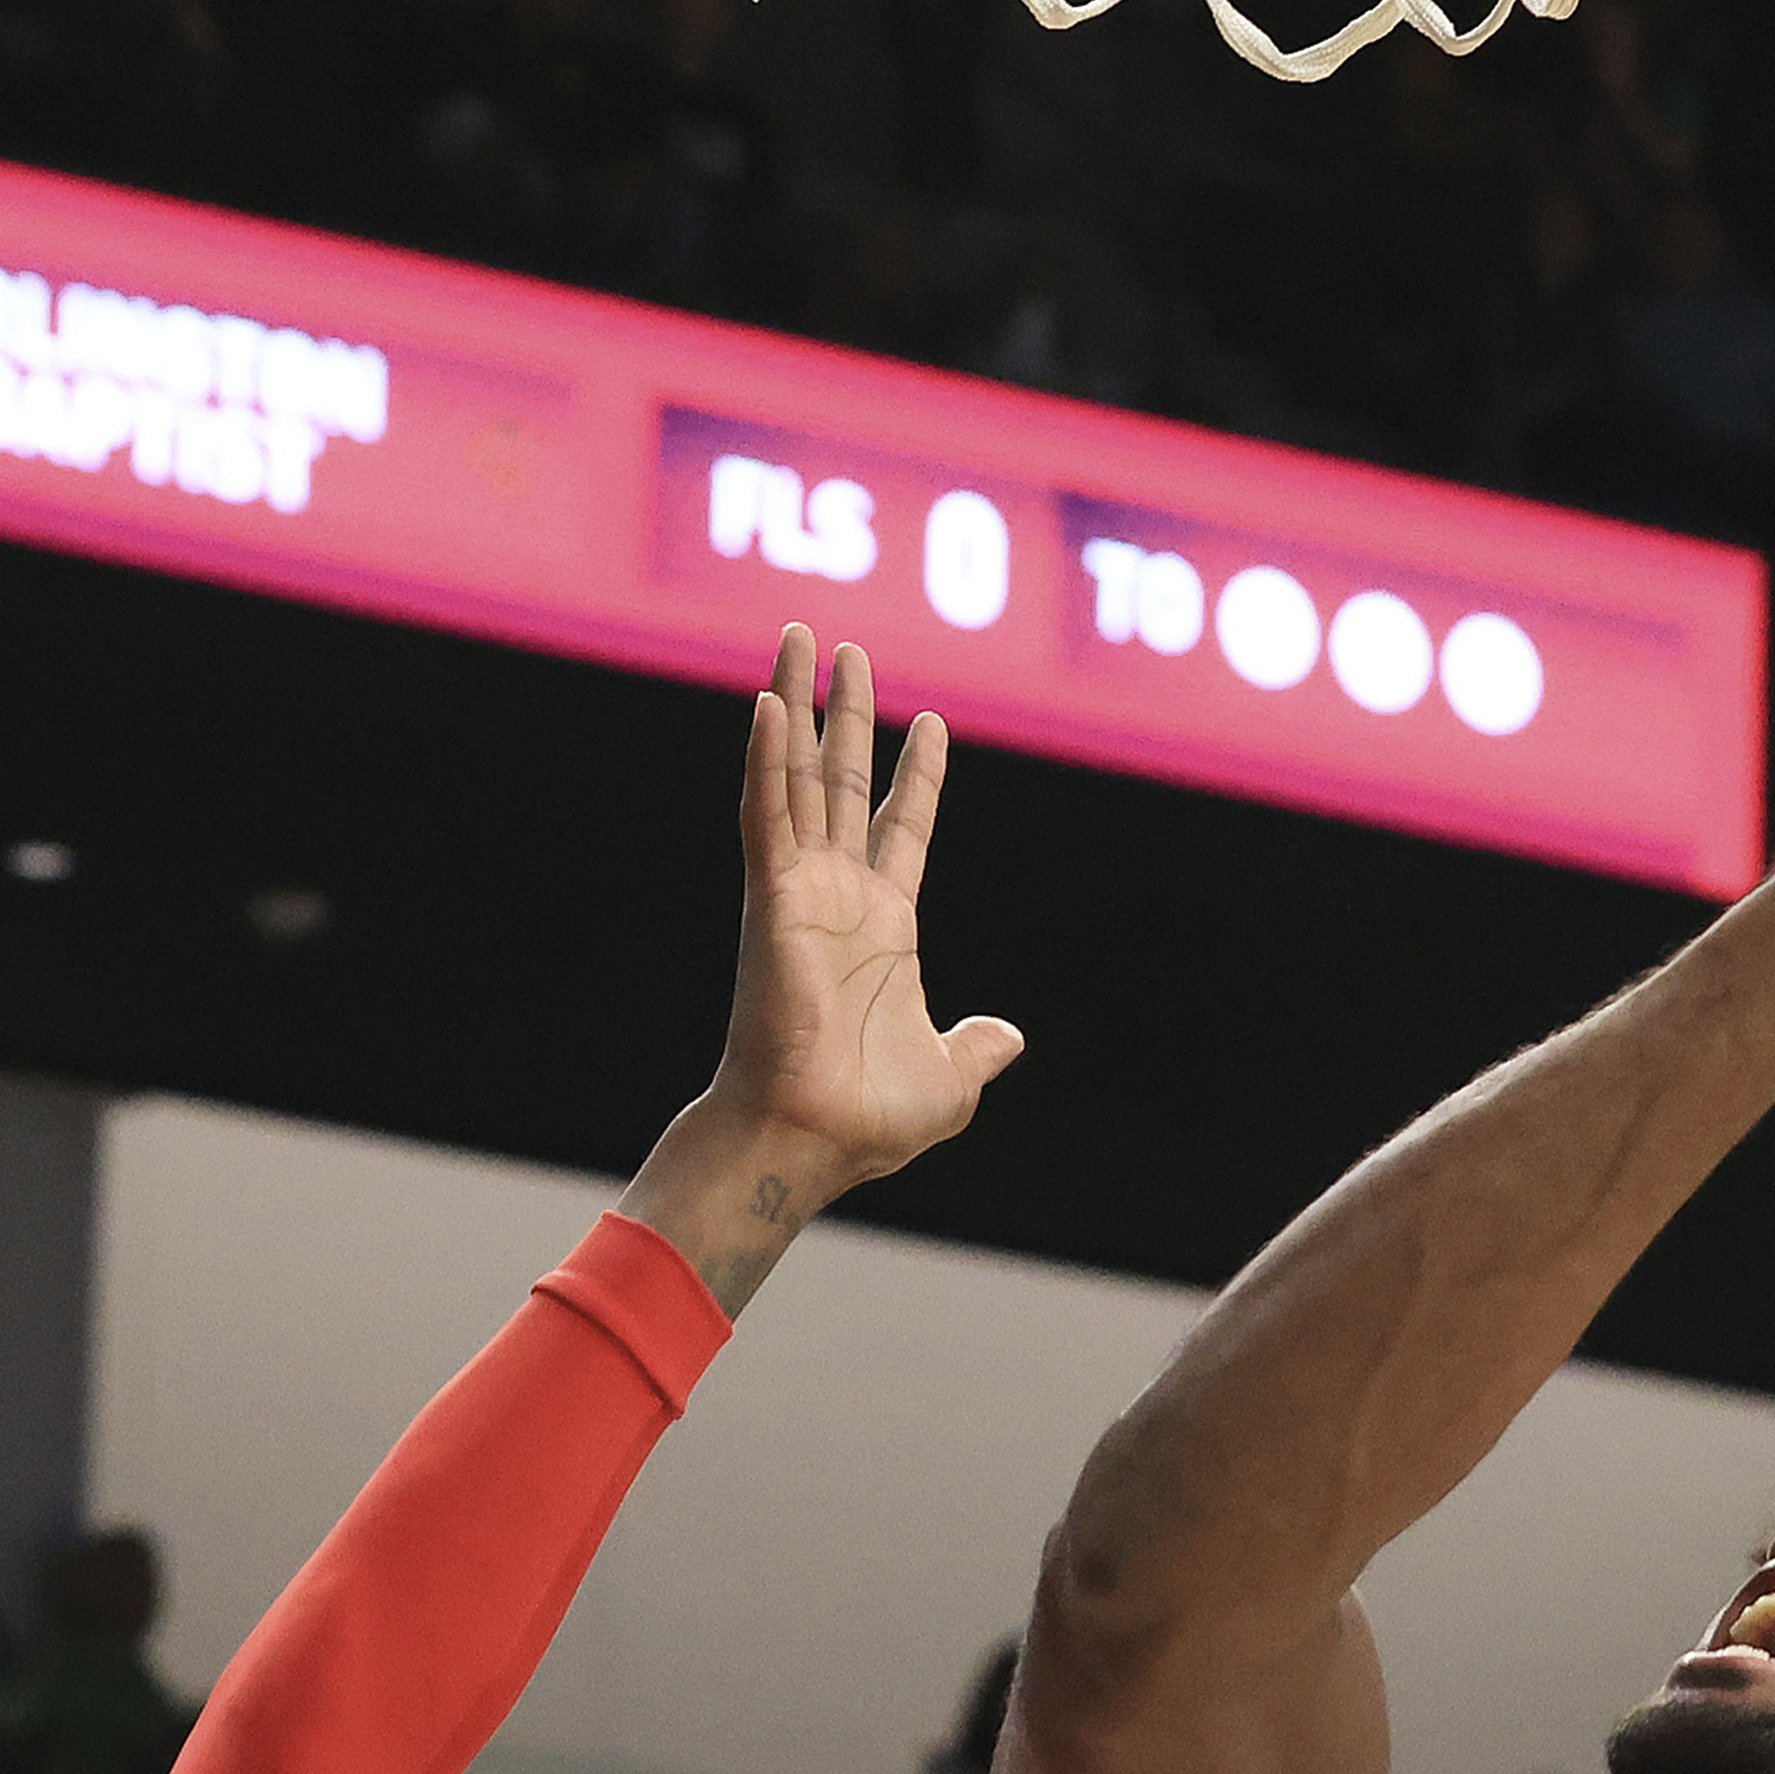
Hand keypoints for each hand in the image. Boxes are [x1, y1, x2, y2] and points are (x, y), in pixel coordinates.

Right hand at [625, 631, 1025, 1309]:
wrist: (813, 1135)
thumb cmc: (868, 1119)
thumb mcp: (951, 1079)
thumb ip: (977, 1049)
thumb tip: (1008, 1036)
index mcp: (885, 928)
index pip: (902, 829)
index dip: (918, 778)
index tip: (932, 724)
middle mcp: (839, 897)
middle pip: (843, 782)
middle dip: (846, 714)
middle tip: (844, 648)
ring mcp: (801, 890)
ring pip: (800, 776)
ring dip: (798, 704)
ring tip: (799, 638)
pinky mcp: (770, 897)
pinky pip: (767, 814)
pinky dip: (767, 759)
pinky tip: (770, 703)